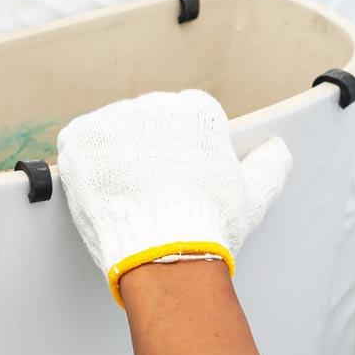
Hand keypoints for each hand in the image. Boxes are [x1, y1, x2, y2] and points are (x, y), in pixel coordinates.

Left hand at [54, 89, 292, 306]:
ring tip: (121, 197)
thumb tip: (278, 149)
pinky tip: (97, 189)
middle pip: (143, 126)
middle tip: (144, 195)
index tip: (171, 180)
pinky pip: (76, 144)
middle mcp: (157, 105)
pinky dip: (82, 165)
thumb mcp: (253, 196)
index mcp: (197, 111)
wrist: (165, 249)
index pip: (181, 122)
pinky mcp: (83, 137)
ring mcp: (116, 119)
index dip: (173, 156)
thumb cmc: (210, 226)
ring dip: (110, 160)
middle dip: (140, 155)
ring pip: (109, 135)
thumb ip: (268, 166)